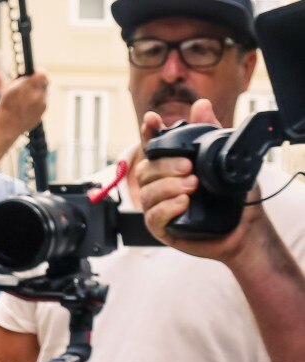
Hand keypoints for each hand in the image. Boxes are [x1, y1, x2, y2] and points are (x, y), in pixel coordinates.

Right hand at [0, 71, 48, 137]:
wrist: (7, 127)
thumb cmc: (5, 106)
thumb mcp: (9, 88)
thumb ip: (19, 79)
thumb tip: (25, 74)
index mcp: (30, 86)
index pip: (42, 73)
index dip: (38, 72)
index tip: (34, 72)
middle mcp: (39, 95)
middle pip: (45, 83)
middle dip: (39, 82)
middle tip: (31, 84)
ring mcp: (42, 105)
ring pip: (44, 93)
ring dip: (38, 93)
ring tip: (26, 97)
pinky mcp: (42, 113)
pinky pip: (42, 103)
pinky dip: (37, 103)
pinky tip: (27, 106)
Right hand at [137, 98, 273, 267]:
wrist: (243, 228)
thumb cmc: (232, 197)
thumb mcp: (224, 160)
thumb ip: (210, 132)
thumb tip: (201, 105)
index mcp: (171, 167)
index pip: (153, 147)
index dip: (149, 132)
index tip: (151, 119)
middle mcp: (160, 185)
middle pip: (145, 170)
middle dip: (165, 166)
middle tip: (188, 168)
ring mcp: (157, 206)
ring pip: (147, 193)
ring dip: (168, 187)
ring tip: (192, 187)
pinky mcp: (161, 228)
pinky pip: (153, 216)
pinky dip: (167, 207)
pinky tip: (183, 203)